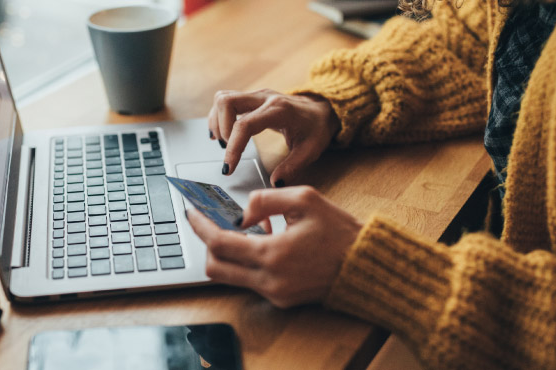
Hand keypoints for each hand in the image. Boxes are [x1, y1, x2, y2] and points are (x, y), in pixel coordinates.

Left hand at [187, 186, 362, 307]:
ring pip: (230, 277)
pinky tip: (265, 243)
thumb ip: (265, 199)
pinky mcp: (281, 300)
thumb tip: (241, 213)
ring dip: (229, 253)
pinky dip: (248, 262)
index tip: (191, 213)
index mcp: (273, 254)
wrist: (364, 265)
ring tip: (248, 230)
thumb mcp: (305, 199)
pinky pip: (250, 281)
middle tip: (212, 222)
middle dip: (208, 243)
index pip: (219, 243)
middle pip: (215, 267)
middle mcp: (269, 280)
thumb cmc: (339, 231)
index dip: (200, 226)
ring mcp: (274, 294)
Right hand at [208, 89, 339, 185]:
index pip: (245, 125)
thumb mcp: (311, 150)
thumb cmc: (316, 128)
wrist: (322, 110)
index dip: (233, 147)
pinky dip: (219, 117)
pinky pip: (226, 100)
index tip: (228, 168)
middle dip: (221, 129)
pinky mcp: (251, 98)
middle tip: (228, 150)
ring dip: (217, 121)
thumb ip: (293, 167)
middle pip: (227, 102)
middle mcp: (264, 98)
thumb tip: (275, 183)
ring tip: (224, 143)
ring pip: (223, 98)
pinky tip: (222, 134)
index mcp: (279, 110)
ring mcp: (257, 95)